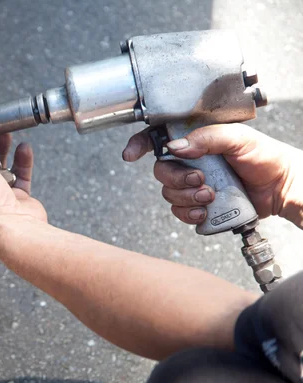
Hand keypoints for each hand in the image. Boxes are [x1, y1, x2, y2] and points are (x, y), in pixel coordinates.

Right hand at [122, 123, 302, 226]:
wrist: (282, 187)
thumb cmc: (266, 157)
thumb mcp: (238, 138)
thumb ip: (206, 138)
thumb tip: (176, 146)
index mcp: (195, 139)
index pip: (159, 137)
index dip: (140, 144)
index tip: (131, 155)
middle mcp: (190, 160)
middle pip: (161, 170)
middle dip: (177, 179)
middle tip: (200, 180)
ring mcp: (193, 183)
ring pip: (169, 193)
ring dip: (186, 197)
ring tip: (210, 196)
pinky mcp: (199, 204)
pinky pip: (179, 211)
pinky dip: (189, 213)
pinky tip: (204, 211)